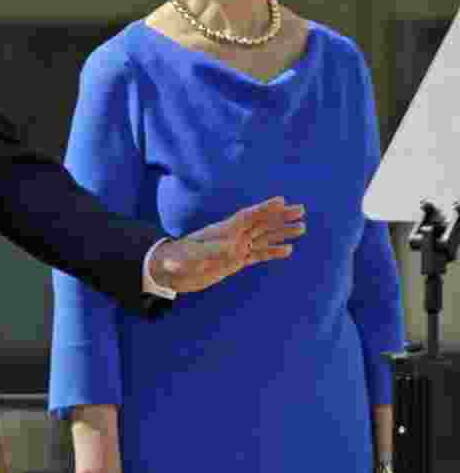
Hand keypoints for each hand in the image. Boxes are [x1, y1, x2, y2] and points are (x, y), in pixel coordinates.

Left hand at [148, 197, 305, 293]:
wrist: (170, 272)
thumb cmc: (176, 260)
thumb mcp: (192, 256)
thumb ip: (209, 252)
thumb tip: (233, 249)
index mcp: (222, 231)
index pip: (246, 216)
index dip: (263, 208)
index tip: (281, 200)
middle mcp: (231, 236)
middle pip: (260, 223)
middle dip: (280, 216)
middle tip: (302, 209)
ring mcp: (235, 248)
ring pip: (264, 237)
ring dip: (282, 232)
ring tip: (302, 228)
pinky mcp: (235, 261)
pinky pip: (259, 254)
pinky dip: (273, 252)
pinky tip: (288, 250)